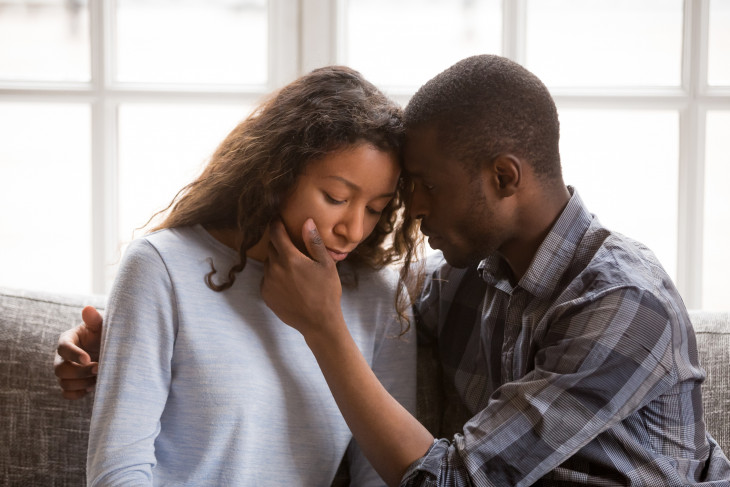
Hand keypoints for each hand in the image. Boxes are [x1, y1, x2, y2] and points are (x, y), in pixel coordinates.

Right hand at [53, 305, 102, 398]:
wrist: (110, 348)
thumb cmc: (103, 333)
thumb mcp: (101, 325)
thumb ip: (94, 319)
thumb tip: (88, 309)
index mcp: (68, 339)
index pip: (63, 348)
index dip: (74, 355)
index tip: (88, 359)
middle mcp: (62, 357)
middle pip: (60, 369)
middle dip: (80, 372)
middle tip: (99, 369)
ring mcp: (65, 371)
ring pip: (64, 383)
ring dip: (82, 383)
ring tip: (100, 378)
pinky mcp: (70, 383)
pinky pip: (66, 394)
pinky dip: (78, 393)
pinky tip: (92, 387)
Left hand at [262, 218, 343, 338]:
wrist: (319, 322)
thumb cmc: (327, 291)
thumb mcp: (326, 264)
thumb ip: (314, 241)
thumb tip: (306, 221)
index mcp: (290, 258)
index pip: (275, 232)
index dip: (276, 223)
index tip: (278, 219)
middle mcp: (274, 268)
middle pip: (272, 247)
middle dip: (280, 244)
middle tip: (293, 248)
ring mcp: (268, 282)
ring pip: (269, 263)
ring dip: (277, 261)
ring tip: (294, 269)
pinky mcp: (265, 294)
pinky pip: (267, 278)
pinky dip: (275, 276)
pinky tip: (289, 283)